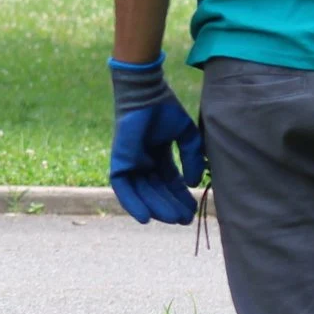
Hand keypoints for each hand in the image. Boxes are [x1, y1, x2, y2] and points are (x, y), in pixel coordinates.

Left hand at [108, 55, 202, 224]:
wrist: (147, 93)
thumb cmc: (165, 109)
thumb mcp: (186, 136)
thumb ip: (191, 159)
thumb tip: (193, 183)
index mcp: (157, 155)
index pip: (169, 182)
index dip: (180, 197)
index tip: (193, 211)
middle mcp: (143, 162)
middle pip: (157, 191)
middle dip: (171, 206)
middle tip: (186, 220)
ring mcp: (130, 162)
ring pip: (142, 193)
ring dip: (157, 207)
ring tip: (175, 219)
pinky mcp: (120, 162)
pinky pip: (123, 188)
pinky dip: (132, 203)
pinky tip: (146, 217)